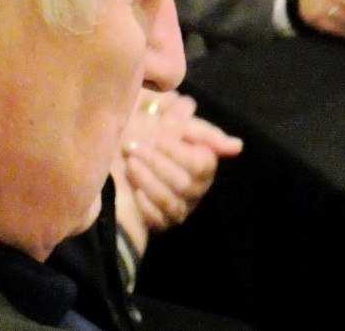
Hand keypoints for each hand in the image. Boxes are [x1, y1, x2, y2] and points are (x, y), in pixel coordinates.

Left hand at [112, 90, 242, 254]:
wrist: (110, 160)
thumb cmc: (142, 135)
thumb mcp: (165, 121)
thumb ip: (193, 124)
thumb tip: (235, 144)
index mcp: (202, 162)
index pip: (203, 162)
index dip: (180, 151)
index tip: (159, 135)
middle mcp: (196, 187)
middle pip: (186, 181)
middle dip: (157, 162)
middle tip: (132, 146)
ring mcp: (181, 207)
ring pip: (172, 200)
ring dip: (148, 180)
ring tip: (129, 163)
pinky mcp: (162, 224)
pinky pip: (160, 219)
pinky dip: (146, 204)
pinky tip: (134, 191)